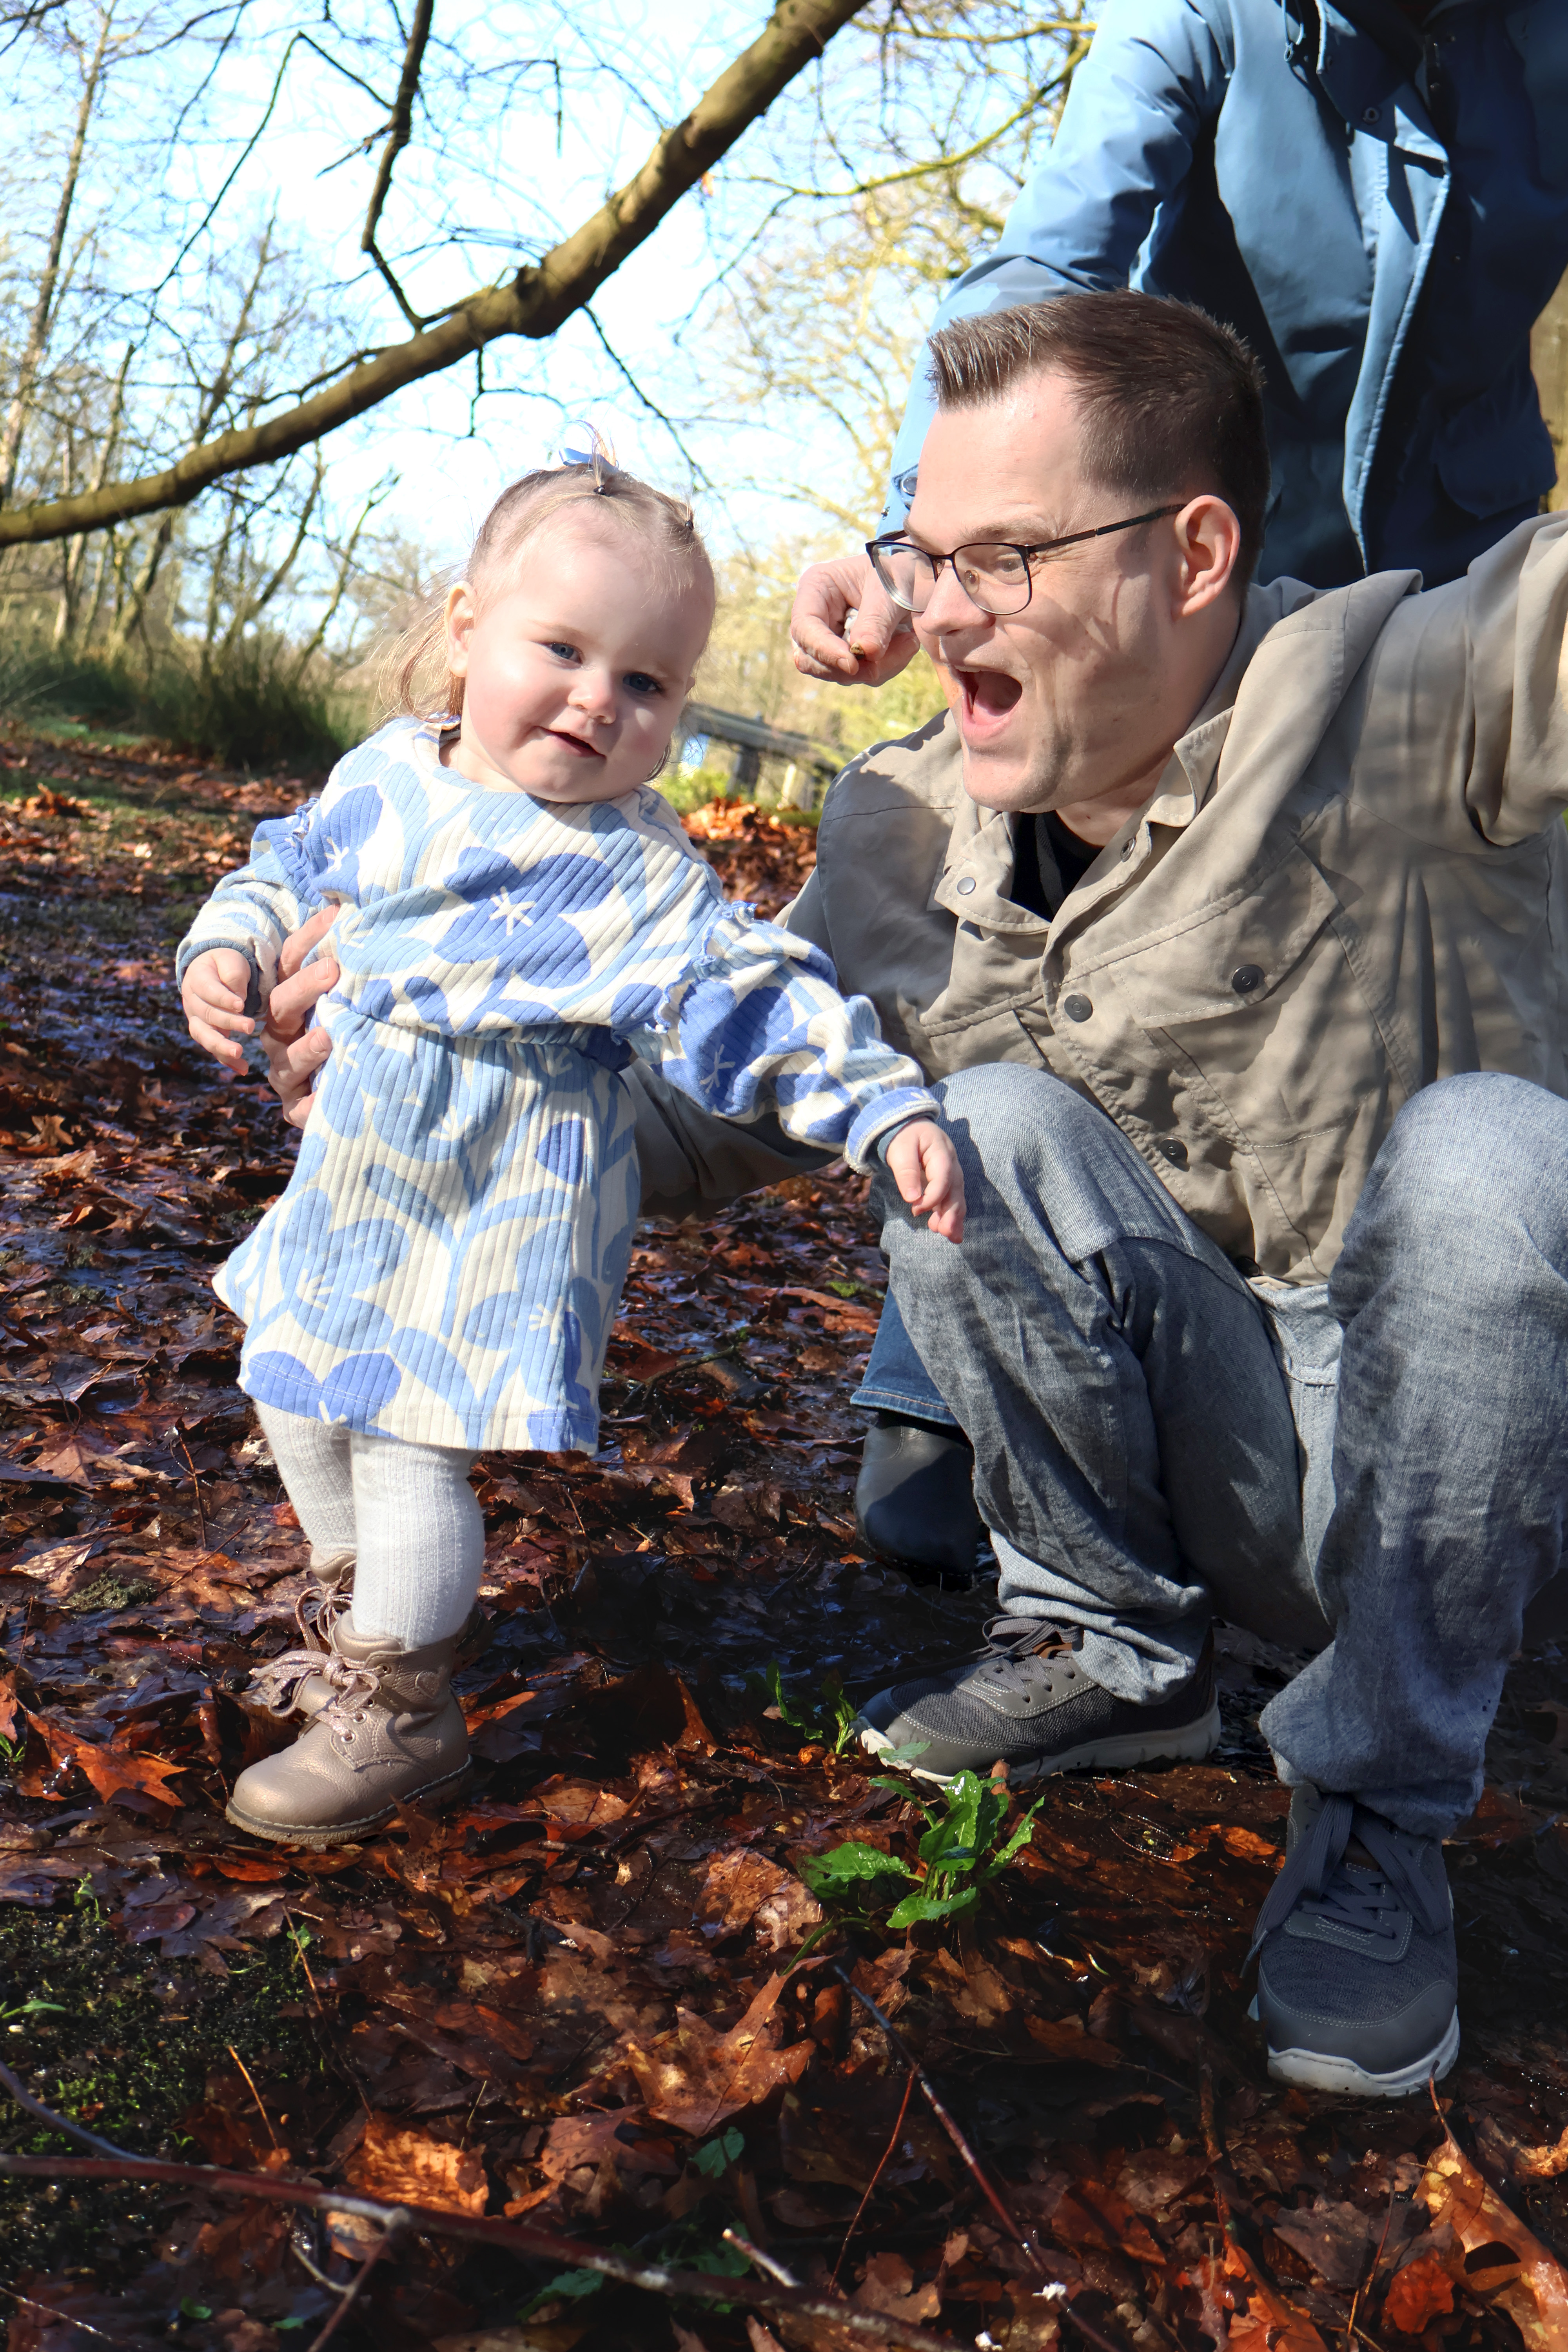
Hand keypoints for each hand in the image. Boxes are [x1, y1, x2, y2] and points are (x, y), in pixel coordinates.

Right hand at [182, 948, 256, 1072]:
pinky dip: (226, 1060)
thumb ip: (234, 975)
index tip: (241, 1005)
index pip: (207, 990)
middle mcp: (191, 1001)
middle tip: (250, 1026)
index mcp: (196, 979)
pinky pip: (213, 1048)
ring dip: (221, 1047)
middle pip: (207, 1015)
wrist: (212, 971)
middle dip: (229, 1022)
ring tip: (239, 1054)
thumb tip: (238, 1000)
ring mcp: (196, 1019)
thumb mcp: (230, 960)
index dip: (223, 998)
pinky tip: (242, 1069)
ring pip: (204, 1036)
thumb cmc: (224, 964)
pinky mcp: (206, 1033)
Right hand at [261, 904, 338, 1129]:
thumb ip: (353, 966)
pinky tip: (324, 1098)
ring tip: (328, 1036)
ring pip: (288, 1059)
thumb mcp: (351, 999)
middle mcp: (281, 1034)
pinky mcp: (297, 1107)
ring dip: (307, 1048)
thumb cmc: (350, 1034)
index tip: (334, 918)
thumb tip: (357, 912)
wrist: (351, 1096)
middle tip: (332, 970)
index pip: (290, 965)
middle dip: (304, 988)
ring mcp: (286, 1071)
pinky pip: (301, 1108)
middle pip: (282, 1006)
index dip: (307, 942)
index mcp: (290, 1003)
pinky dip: (312, 1104)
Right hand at [790, 552, 918, 686]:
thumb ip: (876, 621)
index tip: (853, 664)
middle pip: (812, 658)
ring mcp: (830, 639)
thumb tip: (865, 654)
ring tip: (909, 641)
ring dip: (875, 668)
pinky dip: (886, 667)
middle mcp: (817, 616)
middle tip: (882, 665)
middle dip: (849, 668)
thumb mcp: (889, 590)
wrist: (917, 574)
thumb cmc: (897, 571)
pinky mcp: (849, 655)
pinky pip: (861, 675)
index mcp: (816, 587)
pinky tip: (906, 644)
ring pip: (838, 673)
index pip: (804, 626)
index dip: (823, 649)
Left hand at [885, 1118, 964, 1243]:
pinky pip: (953, 1199)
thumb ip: (906, 1172)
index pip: (943, 1178)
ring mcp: (952, 1173)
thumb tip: (912, 1198)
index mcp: (942, 1152)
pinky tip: (951, 1232)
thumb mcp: (900, 1150)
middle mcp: (952, 1163)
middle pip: (955, 1190)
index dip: (932, 1197)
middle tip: (945, 1233)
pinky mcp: (948, 1181)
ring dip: (954, 1217)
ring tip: (951, 1237)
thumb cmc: (903, 1137)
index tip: (916, 1210)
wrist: (908, 1127)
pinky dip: (953, 1215)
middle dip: (952, 1213)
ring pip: (957, 1197)